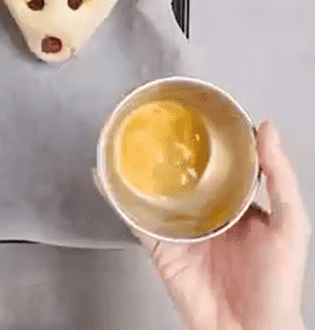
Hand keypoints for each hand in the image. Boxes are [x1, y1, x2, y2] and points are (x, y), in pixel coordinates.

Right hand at [101, 121, 309, 329]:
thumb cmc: (278, 286)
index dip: (208, 136)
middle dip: (167, 146)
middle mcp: (207, 211)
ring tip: (121, 136)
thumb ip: (280, 178)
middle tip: (152, 116)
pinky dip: (115, 194)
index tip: (197, 108)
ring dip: (135, 165)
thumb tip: (268, 128)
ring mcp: (181, 227)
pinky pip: (133, 215)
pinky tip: (103, 174)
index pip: (220, 161)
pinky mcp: (159, 244)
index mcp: (238, 203)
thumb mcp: (291, 225)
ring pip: (153, 188)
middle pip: (181, 171)